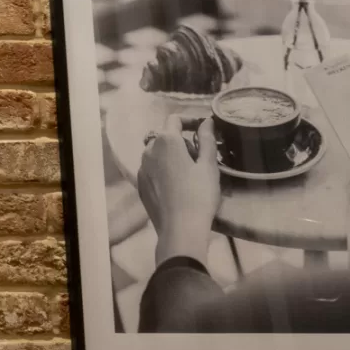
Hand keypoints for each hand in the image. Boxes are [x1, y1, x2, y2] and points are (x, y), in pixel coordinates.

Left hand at [137, 112, 220, 269]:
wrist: (180, 229)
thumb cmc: (199, 194)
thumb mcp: (208, 165)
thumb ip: (206, 139)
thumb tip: (206, 121)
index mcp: (166, 141)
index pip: (175, 120)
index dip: (190, 121)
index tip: (203, 129)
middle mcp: (148, 150)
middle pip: (165, 137)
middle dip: (182, 141)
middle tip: (201, 159)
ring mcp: (141, 168)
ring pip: (157, 154)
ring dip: (172, 156)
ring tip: (190, 174)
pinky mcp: (140, 185)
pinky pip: (152, 170)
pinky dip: (164, 171)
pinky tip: (178, 187)